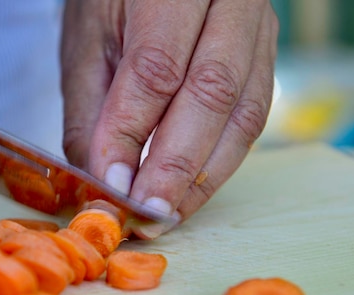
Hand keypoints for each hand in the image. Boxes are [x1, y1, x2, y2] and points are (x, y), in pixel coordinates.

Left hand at [61, 0, 278, 237]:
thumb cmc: (113, 4)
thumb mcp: (87, 46)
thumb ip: (93, 114)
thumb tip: (105, 183)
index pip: (156, 68)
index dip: (133, 134)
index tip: (112, 186)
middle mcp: (232, 1)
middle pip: (213, 93)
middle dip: (176, 166)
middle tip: (146, 214)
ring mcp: (259, 29)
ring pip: (244, 114)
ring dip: (203, 175)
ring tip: (167, 215)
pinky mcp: (267, 57)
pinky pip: (252, 119)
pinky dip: (219, 162)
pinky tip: (190, 189)